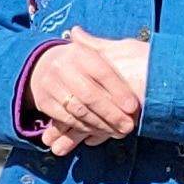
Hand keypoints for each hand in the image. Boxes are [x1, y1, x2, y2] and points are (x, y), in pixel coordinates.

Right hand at [27, 30, 144, 150]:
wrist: (42, 65)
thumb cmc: (81, 61)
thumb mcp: (95, 51)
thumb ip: (113, 53)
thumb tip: (140, 53)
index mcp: (80, 53)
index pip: (102, 73)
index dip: (119, 91)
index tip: (133, 107)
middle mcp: (62, 67)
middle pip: (89, 95)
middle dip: (111, 114)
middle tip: (128, 126)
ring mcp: (51, 85)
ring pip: (79, 110)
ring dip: (100, 125)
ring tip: (118, 132)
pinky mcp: (44, 102)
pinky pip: (67, 119)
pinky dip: (84, 128)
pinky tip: (99, 132)